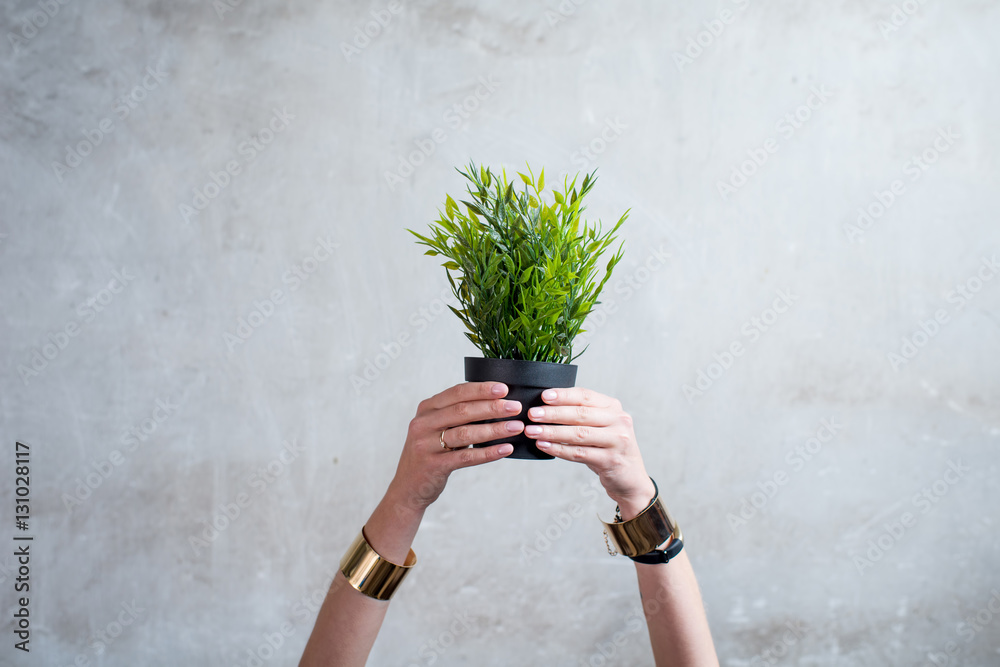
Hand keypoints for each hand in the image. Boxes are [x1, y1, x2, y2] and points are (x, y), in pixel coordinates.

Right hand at [386, 381, 522, 512]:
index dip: (482, 389)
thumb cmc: (431, 453)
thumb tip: (495, 403)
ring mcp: (426, 445)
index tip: (504, 389)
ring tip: (516, 427)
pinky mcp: (433, 465)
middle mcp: (423, 423)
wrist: (408, 487)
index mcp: (427, 409)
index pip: (457, 392)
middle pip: (463, 411)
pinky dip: (488, 453)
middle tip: (515, 407)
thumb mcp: (436, 428)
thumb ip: (456, 416)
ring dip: (495, 430)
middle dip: (493, 407)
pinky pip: (466, 457)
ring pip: (466, 433)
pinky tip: (505, 449)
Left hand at [524, 387, 655, 518]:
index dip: (563, 395)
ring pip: (579, 434)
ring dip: (552, 432)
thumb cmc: (607, 448)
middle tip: (532, 414)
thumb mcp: (601, 426)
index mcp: (613, 407)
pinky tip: (544, 446)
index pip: (585, 396)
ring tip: (532, 431)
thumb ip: (581, 415)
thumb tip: (545, 406)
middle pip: (581, 414)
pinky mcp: (611, 460)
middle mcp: (619, 421)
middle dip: (553, 413)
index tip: (543, 396)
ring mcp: (617, 441)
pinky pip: (580, 453)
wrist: (630, 478)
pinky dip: (559, 449)